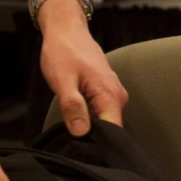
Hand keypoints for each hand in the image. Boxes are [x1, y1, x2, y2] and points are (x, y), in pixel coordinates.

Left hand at [38, 0, 127, 136]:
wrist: (67, 31)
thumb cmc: (64, 52)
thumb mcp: (63, 80)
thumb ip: (73, 107)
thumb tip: (81, 132)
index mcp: (110, 95)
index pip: (113, 131)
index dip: (98, 143)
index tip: (81, 149)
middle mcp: (117, 96)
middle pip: (109, 128)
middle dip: (92, 137)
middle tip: (70, 137)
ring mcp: (113, 94)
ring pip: (104, 121)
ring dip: (89, 126)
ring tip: (71, 124)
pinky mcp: (106, 92)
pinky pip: (101, 112)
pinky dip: (89, 117)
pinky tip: (75, 114)